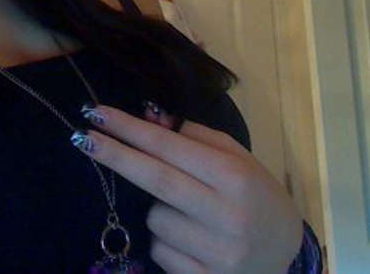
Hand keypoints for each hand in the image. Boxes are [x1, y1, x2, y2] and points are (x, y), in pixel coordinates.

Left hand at [72, 103, 302, 273]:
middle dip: (115, 156)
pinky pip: (159, 251)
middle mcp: (226, 214)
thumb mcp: (235, 157)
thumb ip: (193, 135)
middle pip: (156, 179)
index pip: (170, 147)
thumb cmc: (255, 195)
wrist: (286, 254)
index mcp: (234, 176)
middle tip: (82, 137)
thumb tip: (147, 115)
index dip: (131, 130)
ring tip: (186, 211)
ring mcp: (216, 252)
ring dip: (155, 208)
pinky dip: (164, 240)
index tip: (97, 114)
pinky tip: (190, 238)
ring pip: (155, 219)